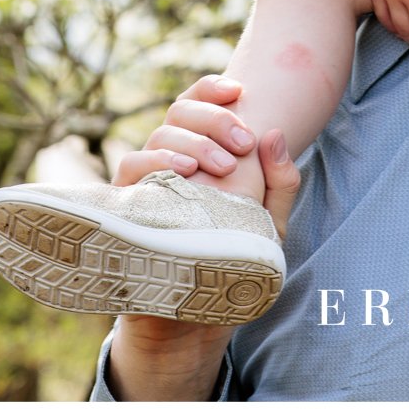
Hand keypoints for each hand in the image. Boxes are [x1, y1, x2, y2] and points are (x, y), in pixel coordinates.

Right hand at [104, 77, 302, 401]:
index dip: (212, 88)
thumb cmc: (231, 266)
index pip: (197, 103)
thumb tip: (273, 132)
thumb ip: (280, 183)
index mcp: (200, 154)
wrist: (194, 319)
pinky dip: (156, 162)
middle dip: (213, 118)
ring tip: (222, 165)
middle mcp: (169, 159)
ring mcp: (146, 180)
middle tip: (243, 141)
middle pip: (179, 111)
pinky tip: (185, 174)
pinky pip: (131, 167)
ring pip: (157, 135)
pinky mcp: (128, 204)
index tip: (240, 90)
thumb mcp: (268, 226)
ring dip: (191, 142)